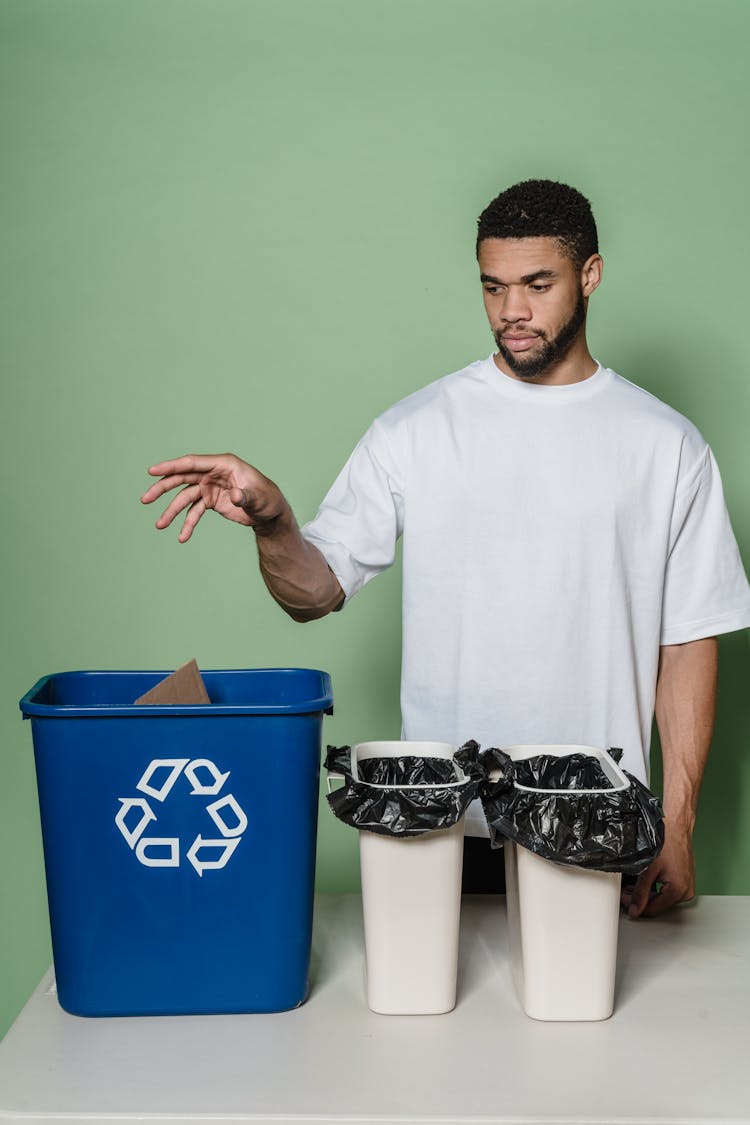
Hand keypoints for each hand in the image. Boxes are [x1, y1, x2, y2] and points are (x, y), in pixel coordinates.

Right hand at [141, 454, 286, 542]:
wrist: (271, 513)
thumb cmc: (269, 500)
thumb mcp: (260, 499)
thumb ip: (247, 497)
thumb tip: (237, 497)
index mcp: (224, 464)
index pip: (192, 463)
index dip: (172, 466)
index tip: (152, 471)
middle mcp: (213, 473)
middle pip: (182, 478)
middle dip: (163, 488)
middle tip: (145, 499)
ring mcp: (210, 487)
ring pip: (184, 497)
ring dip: (171, 511)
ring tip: (159, 525)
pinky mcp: (211, 501)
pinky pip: (194, 512)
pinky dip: (187, 524)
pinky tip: (182, 537)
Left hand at [620, 822, 695, 917]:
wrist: (677, 827)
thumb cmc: (667, 842)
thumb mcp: (648, 869)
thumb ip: (640, 892)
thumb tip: (634, 909)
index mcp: (679, 891)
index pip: (653, 910)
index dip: (636, 907)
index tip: (625, 902)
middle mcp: (686, 892)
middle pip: (658, 904)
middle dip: (640, 899)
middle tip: (625, 893)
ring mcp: (688, 886)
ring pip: (662, 897)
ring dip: (647, 893)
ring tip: (632, 886)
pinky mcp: (686, 881)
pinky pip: (668, 890)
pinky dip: (656, 887)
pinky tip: (645, 882)